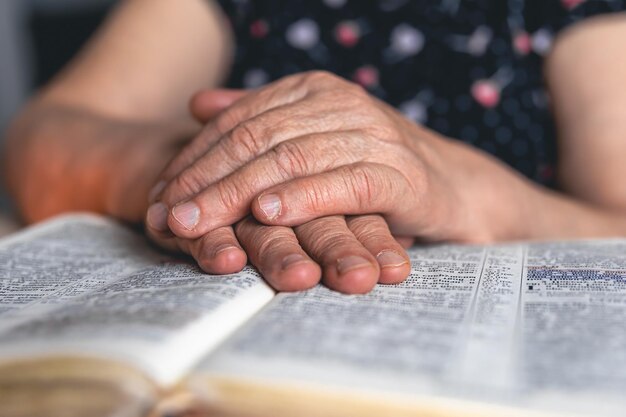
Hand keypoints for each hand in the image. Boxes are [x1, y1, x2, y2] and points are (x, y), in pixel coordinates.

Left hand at [147, 87, 412, 293]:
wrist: (455, 186)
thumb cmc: (374, 165)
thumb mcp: (313, 136)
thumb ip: (259, 118)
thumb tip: (200, 106)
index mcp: (314, 90)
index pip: (238, 123)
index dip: (194, 159)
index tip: (160, 196)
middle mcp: (341, 104)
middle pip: (257, 141)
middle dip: (205, 181)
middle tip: (165, 216)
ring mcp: (373, 135)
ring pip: (291, 161)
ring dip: (237, 194)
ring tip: (196, 222)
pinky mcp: (401, 175)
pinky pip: (343, 184)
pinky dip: (303, 197)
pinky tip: (266, 214)